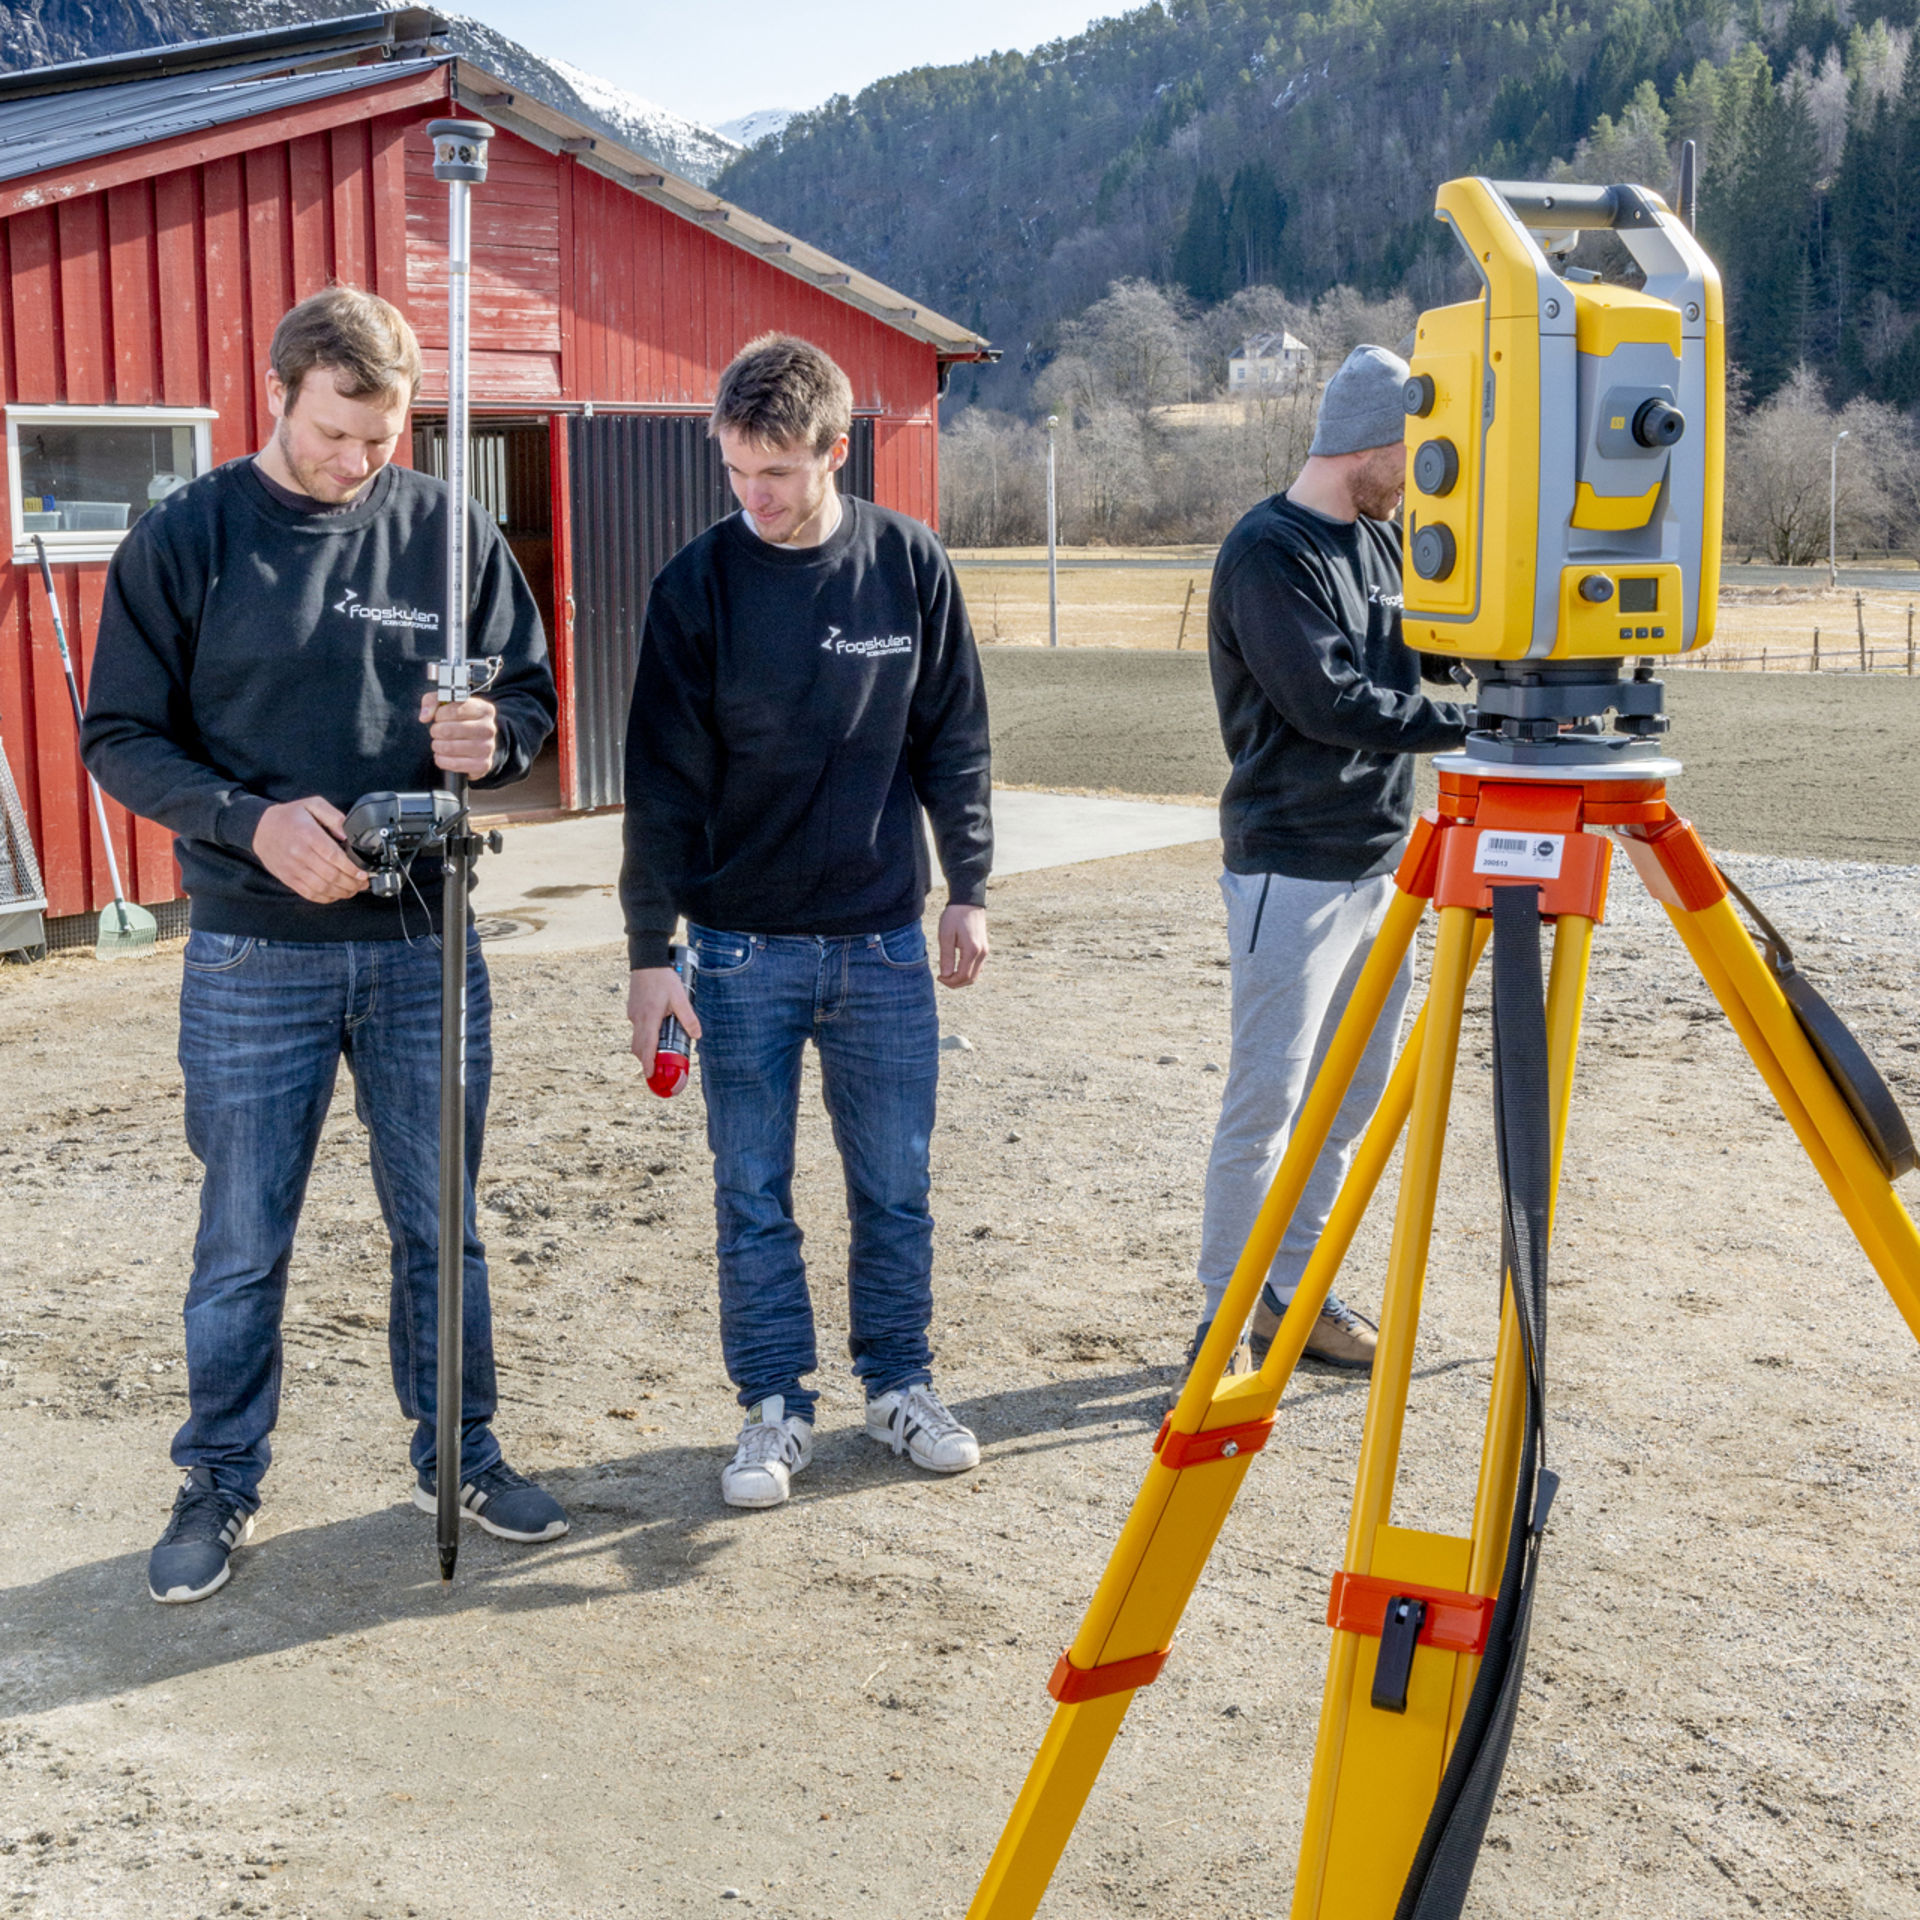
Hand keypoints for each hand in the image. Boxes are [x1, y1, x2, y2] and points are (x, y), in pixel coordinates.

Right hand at [251, 797, 368, 903]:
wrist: (260, 828)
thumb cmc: (289, 816)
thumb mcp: (312, 805)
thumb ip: (333, 816)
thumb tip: (347, 834)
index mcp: (308, 834)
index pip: (334, 856)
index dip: (351, 868)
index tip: (363, 873)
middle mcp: (299, 854)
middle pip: (331, 875)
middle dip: (352, 882)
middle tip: (364, 883)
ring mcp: (293, 868)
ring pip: (322, 888)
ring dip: (342, 892)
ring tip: (354, 889)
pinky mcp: (288, 878)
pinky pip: (309, 893)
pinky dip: (326, 897)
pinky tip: (336, 894)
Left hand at [418, 692, 498, 778]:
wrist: (476, 742)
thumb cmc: (458, 720)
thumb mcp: (446, 702)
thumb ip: (432, 700)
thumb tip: (424, 717)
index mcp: (484, 709)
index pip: (454, 710)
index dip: (439, 715)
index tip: (439, 717)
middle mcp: (489, 728)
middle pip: (448, 730)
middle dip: (435, 731)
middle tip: (436, 731)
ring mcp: (488, 748)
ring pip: (448, 748)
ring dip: (437, 746)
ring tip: (438, 743)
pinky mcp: (483, 764)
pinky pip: (454, 764)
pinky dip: (441, 760)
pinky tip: (441, 755)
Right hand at [627, 966, 700, 1076]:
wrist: (646, 960)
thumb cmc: (663, 978)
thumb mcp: (680, 997)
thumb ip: (688, 1017)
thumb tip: (697, 1035)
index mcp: (649, 1018)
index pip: (646, 1047)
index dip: (647, 1063)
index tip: (650, 1075)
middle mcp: (637, 1019)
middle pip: (638, 1047)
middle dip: (646, 1060)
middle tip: (656, 1069)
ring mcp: (633, 1014)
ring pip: (636, 1038)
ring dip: (644, 1048)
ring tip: (657, 1053)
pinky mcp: (632, 1009)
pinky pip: (637, 1028)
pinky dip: (644, 1036)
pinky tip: (655, 1031)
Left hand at [937, 904, 987, 987]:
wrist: (968, 901)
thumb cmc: (954, 916)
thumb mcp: (946, 936)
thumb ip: (946, 957)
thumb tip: (946, 975)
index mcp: (972, 950)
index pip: (963, 976)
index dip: (950, 981)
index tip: (939, 977)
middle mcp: (982, 953)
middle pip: (971, 979)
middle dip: (956, 983)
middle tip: (942, 977)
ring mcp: (985, 951)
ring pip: (975, 975)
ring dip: (962, 979)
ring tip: (948, 974)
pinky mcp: (984, 948)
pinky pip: (977, 967)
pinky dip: (967, 972)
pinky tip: (956, 967)